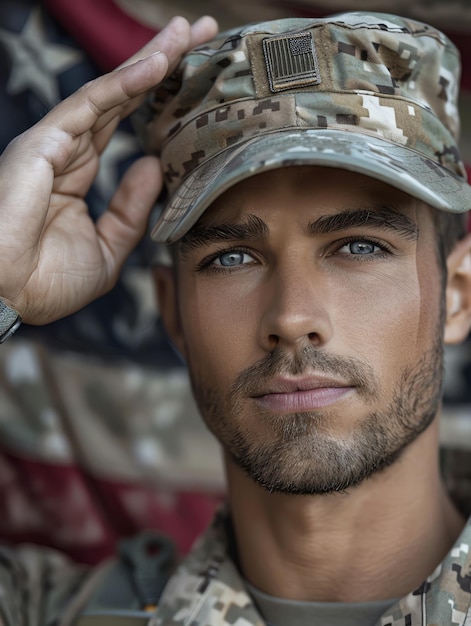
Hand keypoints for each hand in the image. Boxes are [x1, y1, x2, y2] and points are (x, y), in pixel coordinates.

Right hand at [0, 16, 217, 324]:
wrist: (11, 298)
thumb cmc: (47, 281)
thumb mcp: (107, 247)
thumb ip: (131, 208)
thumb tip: (154, 165)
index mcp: (75, 174)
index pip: (121, 125)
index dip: (154, 100)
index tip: (191, 80)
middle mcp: (65, 151)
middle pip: (121, 98)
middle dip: (160, 63)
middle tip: (200, 34)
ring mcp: (54, 144)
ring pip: (109, 92)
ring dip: (150, 60)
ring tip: (188, 34)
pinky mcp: (44, 143)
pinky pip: (90, 106)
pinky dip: (124, 84)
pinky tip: (157, 64)